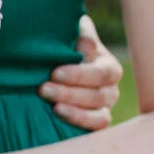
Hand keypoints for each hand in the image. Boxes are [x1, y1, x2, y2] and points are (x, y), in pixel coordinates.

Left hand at [39, 14, 122, 130]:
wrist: (54, 76)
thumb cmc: (62, 55)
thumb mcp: (68, 42)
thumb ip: (75, 34)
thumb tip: (79, 26)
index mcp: (107, 65)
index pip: (100, 70)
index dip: (79, 73)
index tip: (55, 72)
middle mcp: (110, 87)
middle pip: (98, 91)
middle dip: (70, 91)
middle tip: (44, 89)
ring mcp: (105, 107)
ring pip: (99, 110)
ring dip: (74, 108)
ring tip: (52, 105)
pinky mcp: (97, 123)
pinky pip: (96, 127)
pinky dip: (79, 121)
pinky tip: (59, 115)